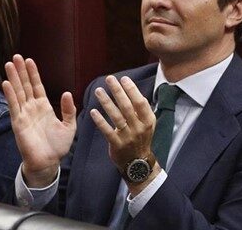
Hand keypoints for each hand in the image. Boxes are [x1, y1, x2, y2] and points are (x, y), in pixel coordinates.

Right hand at [2, 55, 76, 186]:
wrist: (49, 161)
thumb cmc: (58, 145)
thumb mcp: (69, 125)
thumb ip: (69, 109)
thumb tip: (68, 93)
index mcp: (44, 107)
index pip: (37, 86)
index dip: (33, 74)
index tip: (30, 60)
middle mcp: (32, 108)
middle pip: (25, 86)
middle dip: (21, 71)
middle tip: (16, 56)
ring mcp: (24, 114)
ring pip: (18, 92)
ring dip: (13, 78)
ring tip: (9, 64)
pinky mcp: (19, 123)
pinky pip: (14, 106)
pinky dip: (10, 94)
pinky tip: (6, 83)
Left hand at [89, 75, 156, 194]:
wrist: (137, 162)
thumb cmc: (141, 138)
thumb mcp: (147, 124)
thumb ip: (141, 110)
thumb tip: (132, 91)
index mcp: (148, 120)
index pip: (140, 102)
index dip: (132, 90)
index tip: (123, 79)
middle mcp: (139, 127)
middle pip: (127, 106)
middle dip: (118, 91)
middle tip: (109, 79)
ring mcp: (128, 136)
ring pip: (116, 116)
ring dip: (106, 102)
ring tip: (98, 91)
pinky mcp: (117, 144)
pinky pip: (107, 130)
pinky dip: (100, 121)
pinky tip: (93, 111)